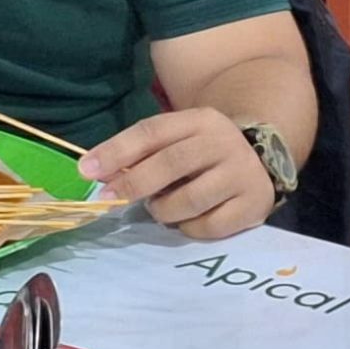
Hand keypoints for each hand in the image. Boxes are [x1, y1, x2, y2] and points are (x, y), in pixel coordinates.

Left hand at [79, 108, 275, 239]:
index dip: (117, 151)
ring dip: (162, 210)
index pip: (153, 131)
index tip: (87, 170)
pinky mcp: (254, 206)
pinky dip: (188, 228)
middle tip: (108, 198)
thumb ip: (140, 153)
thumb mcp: (177, 140)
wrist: (262, 160)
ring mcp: (242, 175)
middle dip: (133, 182)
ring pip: (189, 200)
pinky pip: (208, 226)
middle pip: (171, 163)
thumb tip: (94, 172)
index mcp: (200, 120)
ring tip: (159, 208)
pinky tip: (187, 219)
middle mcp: (224, 143)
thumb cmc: (202, 154)